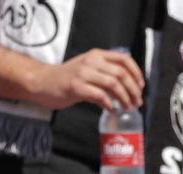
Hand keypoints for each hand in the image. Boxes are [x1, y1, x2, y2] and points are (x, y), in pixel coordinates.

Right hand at [29, 48, 144, 111]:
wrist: (42, 82)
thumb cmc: (65, 78)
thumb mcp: (86, 69)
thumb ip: (103, 74)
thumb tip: (123, 89)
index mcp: (96, 55)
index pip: (124, 58)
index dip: (136, 72)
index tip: (141, 86)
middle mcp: (91, 61)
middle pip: (121, 73)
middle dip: (133, 89)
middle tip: (137, 101)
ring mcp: (84, 74)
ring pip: (113, 84)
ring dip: (124, 98)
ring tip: (127, 107)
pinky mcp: (77, 87)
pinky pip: (100, 96)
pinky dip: (110, 104)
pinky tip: (112, 110)